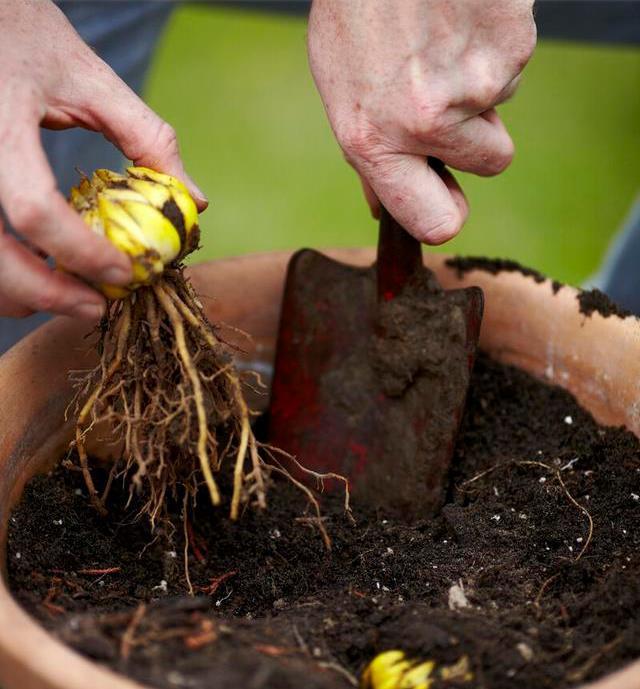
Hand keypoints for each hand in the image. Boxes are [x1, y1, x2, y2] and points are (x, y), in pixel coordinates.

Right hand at [0, 0, 206, 319]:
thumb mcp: (90, 78)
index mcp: (0, 121)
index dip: (79, 252)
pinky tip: (41, 268)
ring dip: (19, 291)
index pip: (31, 207)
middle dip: (44, 293)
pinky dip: (6, 269)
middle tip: (95, 307)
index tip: (124, 272)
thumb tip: (193, 200)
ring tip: (71, 296)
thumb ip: (145, 138)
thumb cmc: (28, 35)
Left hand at [308, 0, 535, 242]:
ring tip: (438, 37)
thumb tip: (380, 211)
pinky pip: (515, 61)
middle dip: (480, 140)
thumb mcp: (342, 92)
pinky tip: (457, 15)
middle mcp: (426, 122)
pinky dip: (492, 42)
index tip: (448, 202)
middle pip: (493, 163)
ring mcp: (474, 83)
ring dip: (479, 80)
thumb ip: (367, 156)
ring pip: (502, 103)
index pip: (436, 224)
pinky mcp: (512, 43)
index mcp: (375, 142)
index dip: (447, 218)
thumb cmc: (357, 13)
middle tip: (451, 101)